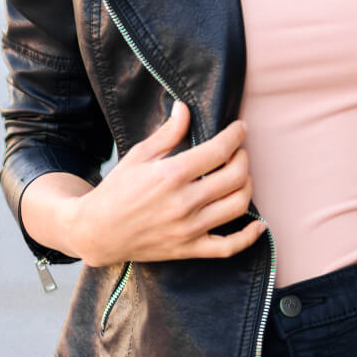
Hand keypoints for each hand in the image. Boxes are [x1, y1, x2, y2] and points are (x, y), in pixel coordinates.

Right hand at [68, 100, 265, 268]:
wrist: (97, 231)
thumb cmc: (117, 190)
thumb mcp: (138, 155)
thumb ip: (168, 133)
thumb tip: (185, 107)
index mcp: (171, 174)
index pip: (218, 151)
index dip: (236, 136)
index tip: (240, 128)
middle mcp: (184, 202)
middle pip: (235, 176)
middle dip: (244, 158)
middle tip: (239, 151)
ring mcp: (189, 229)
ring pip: (238, 206)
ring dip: (247, 186)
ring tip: (241, 176)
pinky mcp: (189, 249)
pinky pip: (228, 248)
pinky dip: (249, 237)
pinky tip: (259, 225)